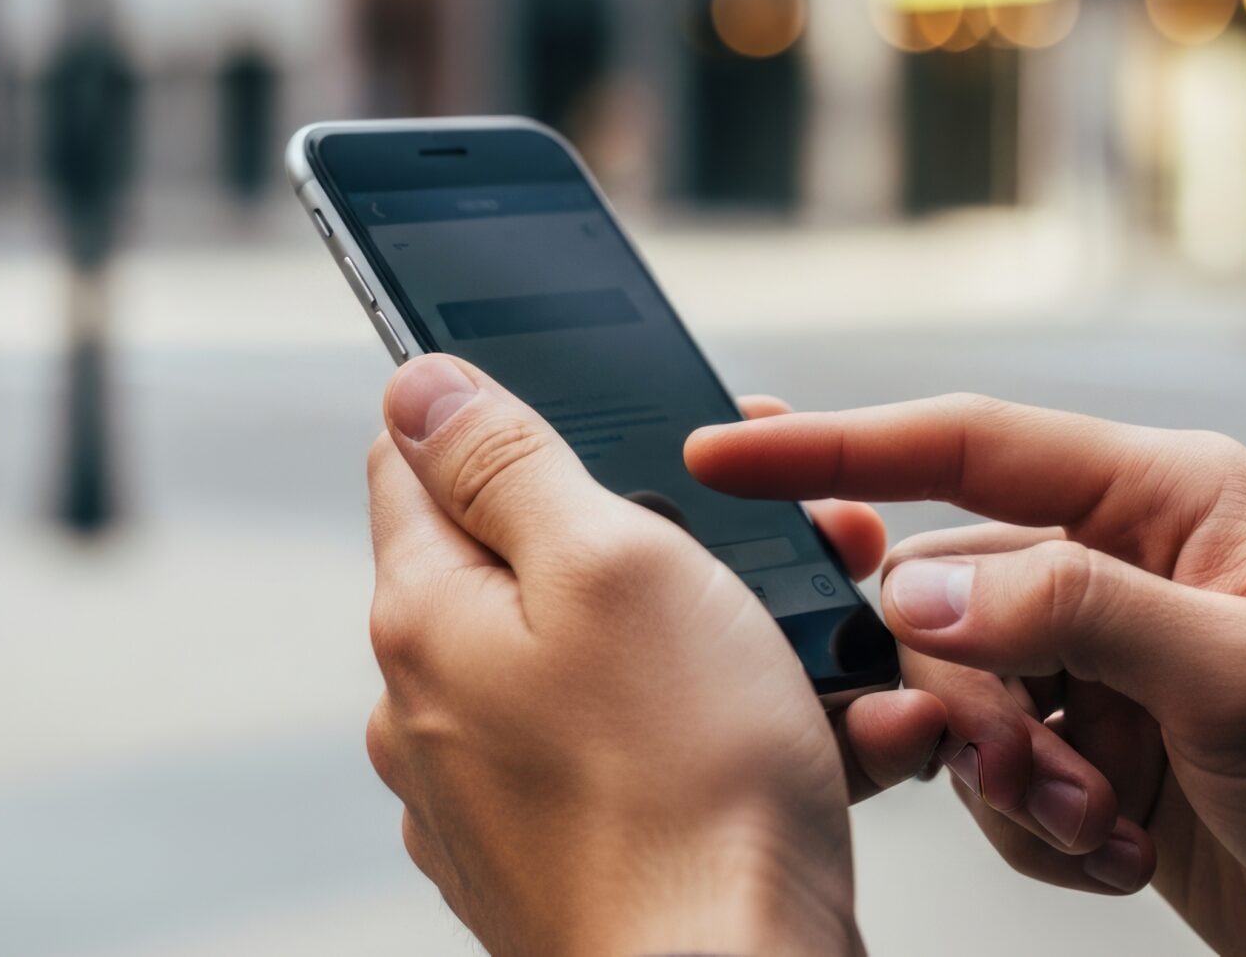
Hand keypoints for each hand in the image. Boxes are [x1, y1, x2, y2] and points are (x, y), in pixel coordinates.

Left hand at [362, 357, 945, 956]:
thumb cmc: (686, 793)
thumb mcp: (610, 562)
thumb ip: (505, 459)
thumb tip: (417, 383)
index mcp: (425, 620)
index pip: (414, 461)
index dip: (508, 412)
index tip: (603, 411)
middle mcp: (436, 712)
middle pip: (537, 564)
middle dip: (664, 535)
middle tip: (776, 542)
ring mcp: (502, 798)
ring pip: (620, 667)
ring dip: (727, 642)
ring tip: (831, 656)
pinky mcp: (573, 861)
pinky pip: (656, 762)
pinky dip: (736, 741)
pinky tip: (831, 742)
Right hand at [688, 397, 1245, 956]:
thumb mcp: (1240, 676)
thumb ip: (1071, 614)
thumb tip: (917, 590)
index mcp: (1172, 497)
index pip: (970, 445)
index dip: (839, 449)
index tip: (725, 456)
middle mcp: (1133, 567)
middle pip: (951, 596)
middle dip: (971, 701)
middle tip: (1030, 773)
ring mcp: (1117, 665)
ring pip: (966, 698)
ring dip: (1014, 780)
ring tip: (1105, 826)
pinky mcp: (1110, 756)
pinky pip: (1002, 777)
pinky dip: (1040, 829)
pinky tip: (1124, 851)